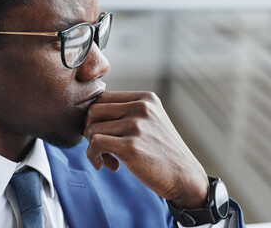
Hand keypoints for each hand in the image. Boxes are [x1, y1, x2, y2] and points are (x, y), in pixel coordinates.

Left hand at [84, 91, 208, 208]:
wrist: (185, 177)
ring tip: (107, 159)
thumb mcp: (150, 122)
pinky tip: (107, 165)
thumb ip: (126, 113)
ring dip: (93, 148)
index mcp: (145, 98)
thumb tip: (89, 116)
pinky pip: (95, 144)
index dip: (96, 117)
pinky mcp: (131, 146)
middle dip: (90, 130)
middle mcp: (141, 107)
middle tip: (100, 147)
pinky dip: (94, 156)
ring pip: (92, 128)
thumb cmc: (161, 151)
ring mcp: (137, 126)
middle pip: (93, 111)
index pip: (103, 98)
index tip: (103, 134)